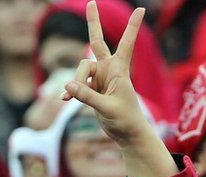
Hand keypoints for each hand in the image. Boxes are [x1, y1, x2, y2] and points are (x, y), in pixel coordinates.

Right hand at [61, 1, 148, 146]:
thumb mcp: (106, 109)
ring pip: (79, 69)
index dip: (132, 27)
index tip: (142, 9)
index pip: (126, 44)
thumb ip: (87, 96)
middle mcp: (109, 70)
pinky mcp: (91, 88)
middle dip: (93, 22)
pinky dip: (70, 91)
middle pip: (96, 42)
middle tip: (91, 1)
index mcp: (120, 70)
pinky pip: (75, 83)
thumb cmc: (125, 121)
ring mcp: (99, 78)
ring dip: (75, 82)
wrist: (127, 134)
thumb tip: (67, 86)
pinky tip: (63, 99)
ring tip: (70, 99)